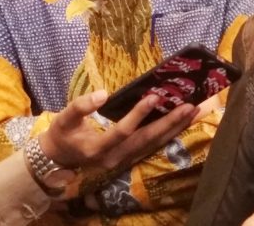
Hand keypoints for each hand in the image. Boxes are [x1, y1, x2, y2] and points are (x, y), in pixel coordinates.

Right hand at [38, 90, 196, 173]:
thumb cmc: (62, 134)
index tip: (154, 97)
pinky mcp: (130, 158)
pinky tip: (183, 120)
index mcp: (96, 149)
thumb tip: (103, 93)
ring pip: (153, 144)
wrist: (59, 158)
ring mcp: (124, 160)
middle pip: (146, 140)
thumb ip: (81, 106)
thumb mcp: (63, 118)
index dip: (138, 115)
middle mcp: (114, 158)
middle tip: (190, 106)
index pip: (122, 132)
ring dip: (175, 128)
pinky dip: (169, 132)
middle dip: (169, 123)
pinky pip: (153, 145)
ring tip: (194, 111)